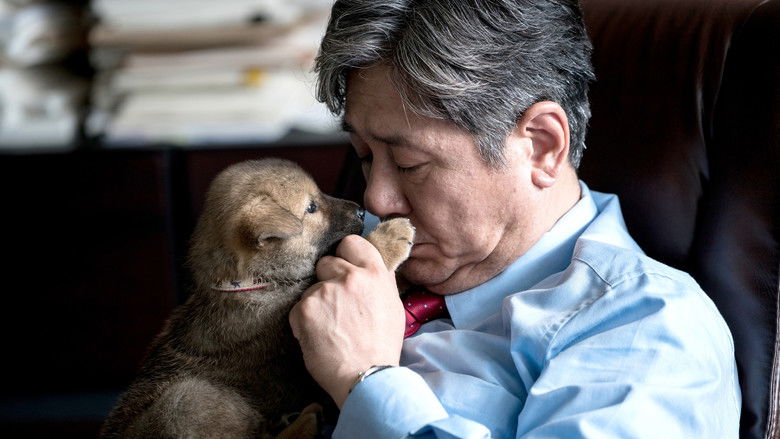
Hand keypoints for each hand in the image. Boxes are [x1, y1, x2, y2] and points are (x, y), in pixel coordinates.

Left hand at [289, 234, 404, 407]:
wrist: (366, 376)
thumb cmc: (381, 346)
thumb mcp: (392, 306)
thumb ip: (379, 282)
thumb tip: (368, 267)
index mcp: (375, 274)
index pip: (351, 243)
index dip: (344, 254)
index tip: (342, 265)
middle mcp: (351, 277)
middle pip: (326, 262)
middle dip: (327, 280)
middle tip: (335, 305)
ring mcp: (326, 291)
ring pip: (311, 288)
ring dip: (316, 304)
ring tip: (329, 328)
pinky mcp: (306, 308)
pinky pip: (298, 308)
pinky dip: (304, 322)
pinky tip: (318, 337)